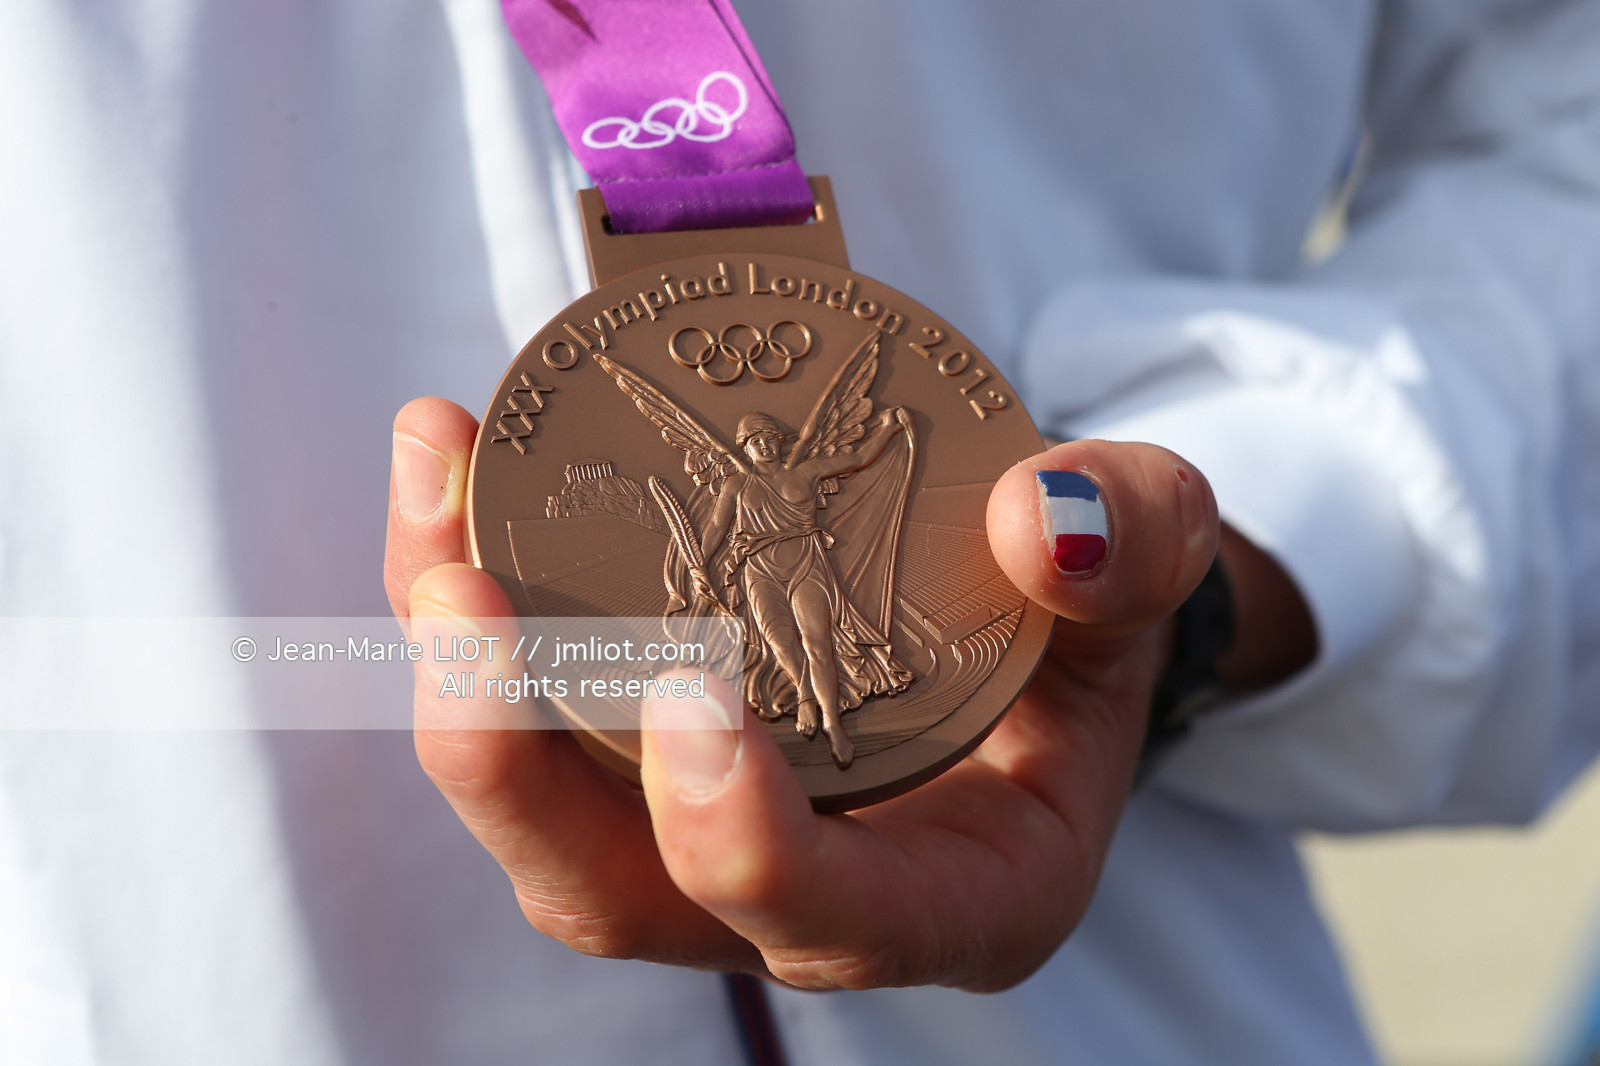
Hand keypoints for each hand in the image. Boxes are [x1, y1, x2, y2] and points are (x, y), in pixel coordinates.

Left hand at [388, 398, 1218, 990]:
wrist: (1005, 613)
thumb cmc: (1080, 620)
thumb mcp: (1146, 569)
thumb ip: (1136, 545)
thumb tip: (1041, 520)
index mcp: (948, 893)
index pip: (831, 918)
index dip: (747, 837)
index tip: (695, 690)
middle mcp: (792, 893)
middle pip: (612, 888)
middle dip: (513, 760)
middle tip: (460, 597)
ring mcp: (690, 832)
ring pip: (532, 799)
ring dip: (457, 660)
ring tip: (432, 483)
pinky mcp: (625, 755)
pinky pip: (518, 698)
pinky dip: (466, 589)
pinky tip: (445, 455)